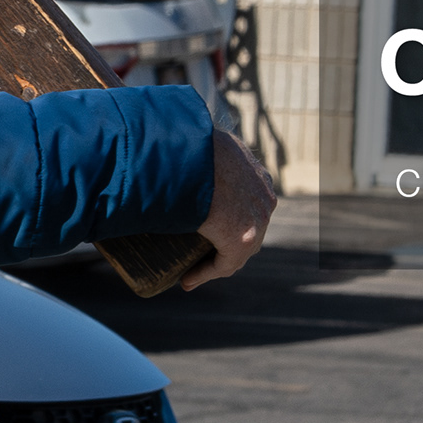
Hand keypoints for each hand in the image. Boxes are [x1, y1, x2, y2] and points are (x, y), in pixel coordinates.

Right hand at [182, 131, 278, 288]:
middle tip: (195, 252)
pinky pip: (226, 263)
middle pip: (246, 230)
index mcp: (257, 175)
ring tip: (188, 270)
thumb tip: (158, 145)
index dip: (227, 219)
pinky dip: (205, 273)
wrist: (189, 154)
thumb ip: (191, 148)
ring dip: (213, 262)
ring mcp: (257, 219)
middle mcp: (264, 198)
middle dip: (222, 244)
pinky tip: (187, 279)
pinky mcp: (242, 238)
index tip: (203, 228)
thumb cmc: (187, 145)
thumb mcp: (198, 142)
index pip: (247, 204)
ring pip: (237, 250)